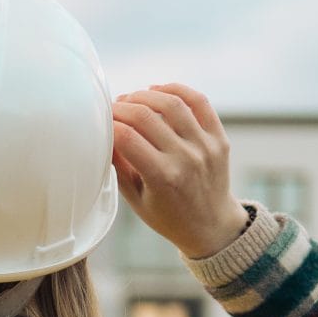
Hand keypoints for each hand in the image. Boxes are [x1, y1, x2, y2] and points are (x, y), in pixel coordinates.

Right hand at [111, 84, 249, 260]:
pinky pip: (199, 102)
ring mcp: (205, 146)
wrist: (212, 227)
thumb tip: (102, 133)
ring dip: (145, 95)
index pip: (126, 137)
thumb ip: (118, 166)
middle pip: (145, 116)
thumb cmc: (168, 217)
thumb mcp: (135, 199)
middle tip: (111, 108)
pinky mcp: (219, 138)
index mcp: (162, 178)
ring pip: (171, 103)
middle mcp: (186, 159)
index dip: (108, 123)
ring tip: (132, 99)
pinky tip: (158, 91)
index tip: (99, 121)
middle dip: (122, 107)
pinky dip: (176, 89)